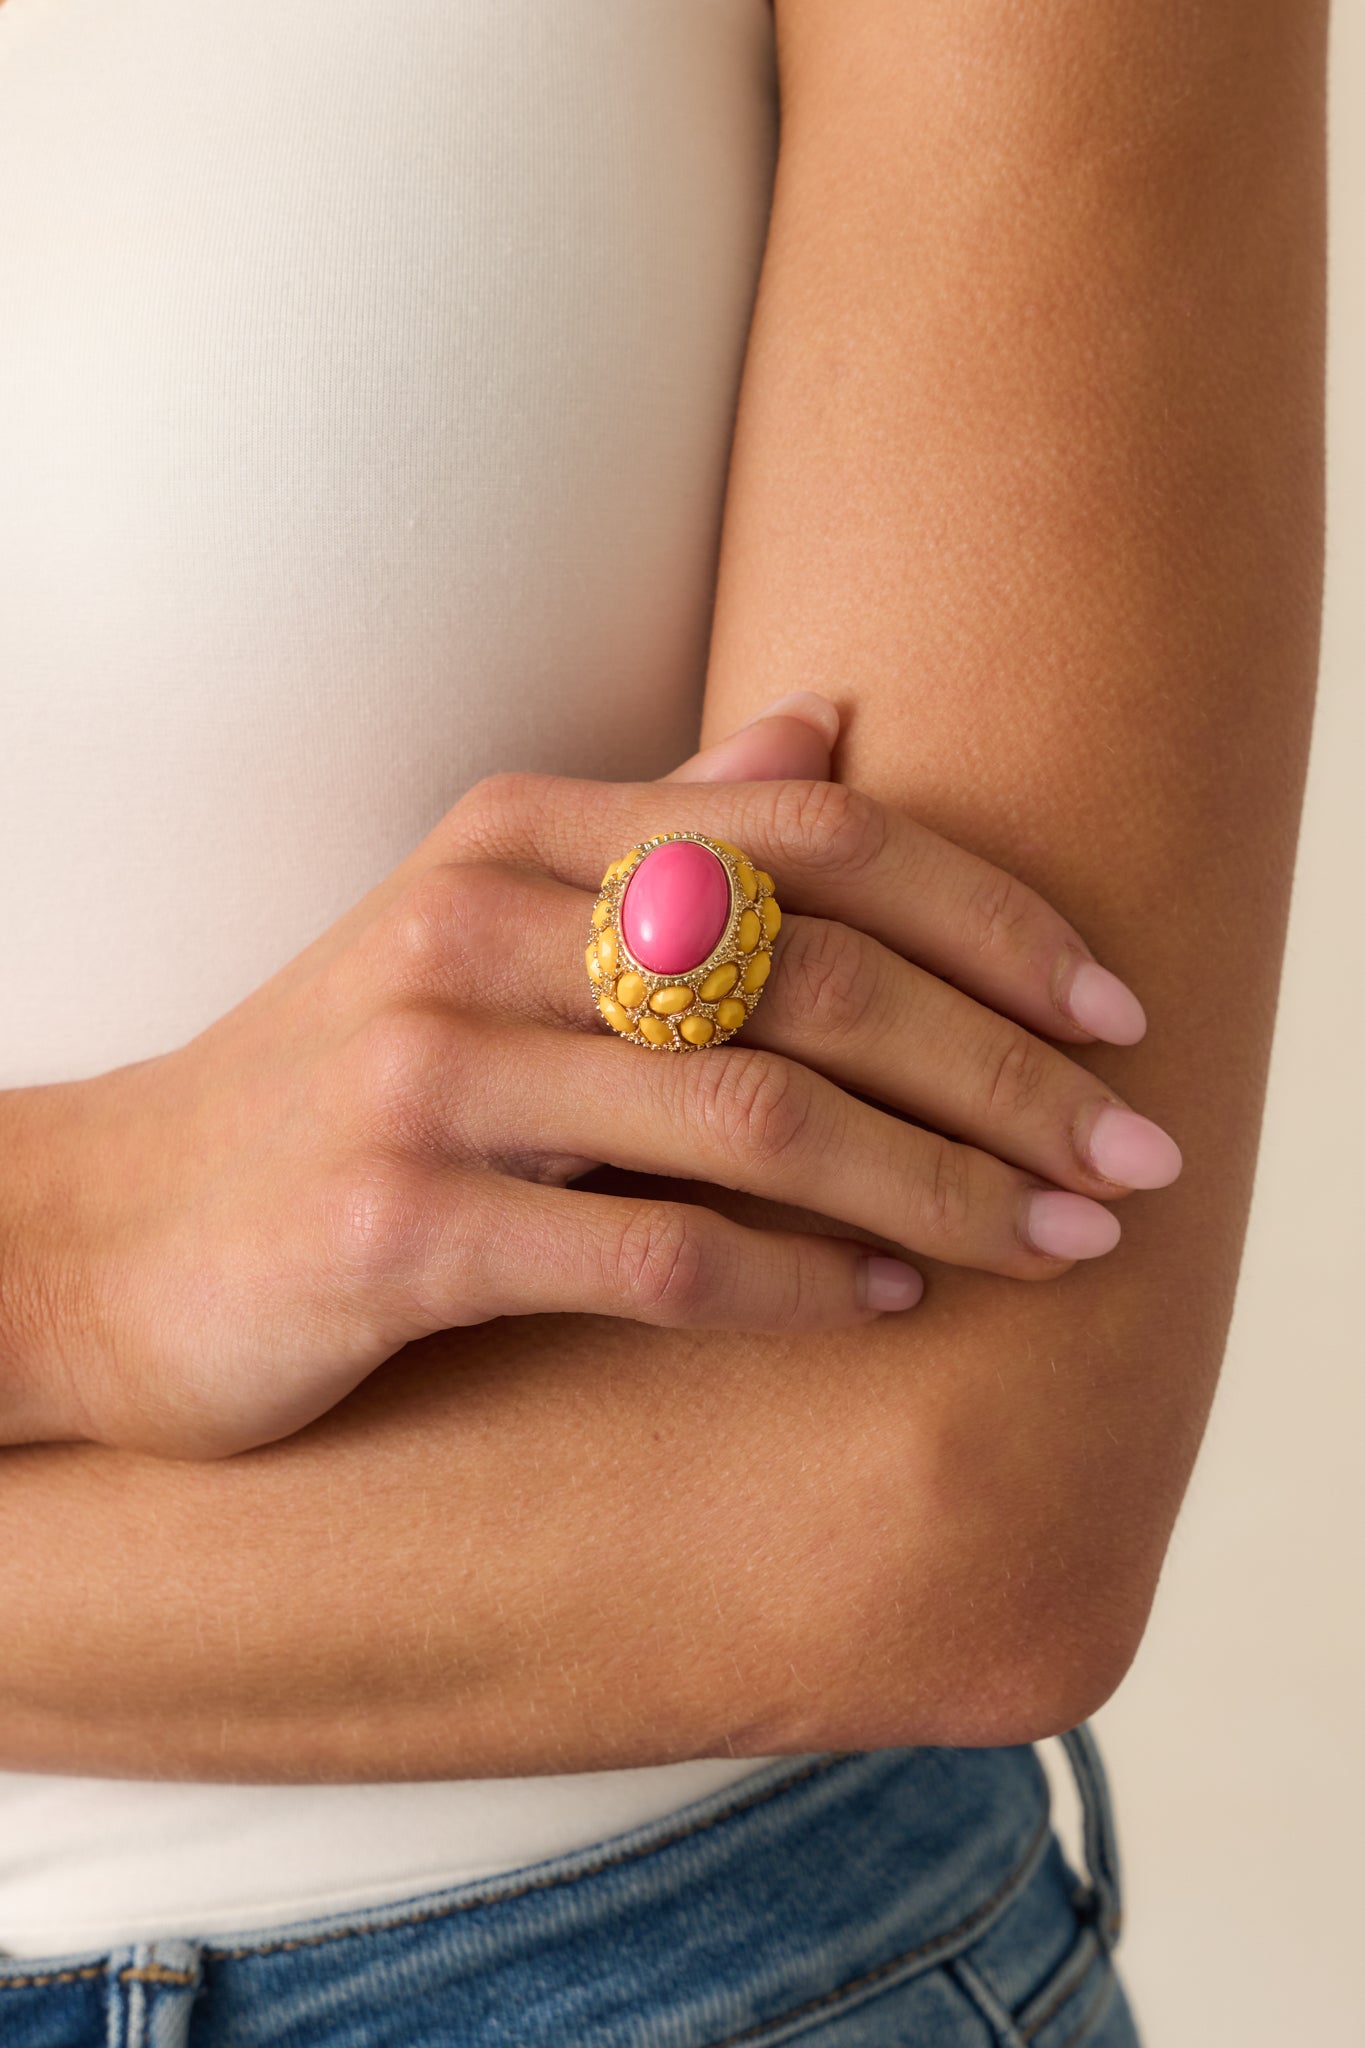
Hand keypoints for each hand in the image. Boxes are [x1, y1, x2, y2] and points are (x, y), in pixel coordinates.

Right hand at [1, 692, 1178, 1459]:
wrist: (102, 1235)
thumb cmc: (334, 1084)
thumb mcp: (481, 924)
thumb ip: (656, 828)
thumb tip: (824, 725)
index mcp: (513, 836)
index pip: (812, 834)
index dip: (994, 914)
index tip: (1113, 1014)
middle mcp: (473, 926)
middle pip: (814, 972)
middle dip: (1005, 1074)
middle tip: (1127, 1159)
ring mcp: (426, 1074)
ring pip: (756, 1116)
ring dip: (935, 1189)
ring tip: (1047, 1243)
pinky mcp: (393, 1226)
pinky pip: (654, 1252)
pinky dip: (797, 1283)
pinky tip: (881, 1305)